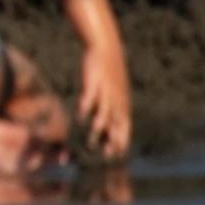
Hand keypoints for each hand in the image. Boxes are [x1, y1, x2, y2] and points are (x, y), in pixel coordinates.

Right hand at [79, 43, 130, 158]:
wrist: (106, 47)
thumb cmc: (109, 71)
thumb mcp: (115, 90)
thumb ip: (112, 107)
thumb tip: (108, 123)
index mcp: (122, 103)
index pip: (125, 127)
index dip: (121, 141)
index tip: (116, 156)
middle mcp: (116, 100)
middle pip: (116, 124)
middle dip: (112, 140)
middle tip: (106, 155)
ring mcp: (105, 91)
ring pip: (103, 113)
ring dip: (99, 129)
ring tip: (92, 142)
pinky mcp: (94, 81)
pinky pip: (89, 96)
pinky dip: (85, 107)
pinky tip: (80, 116)